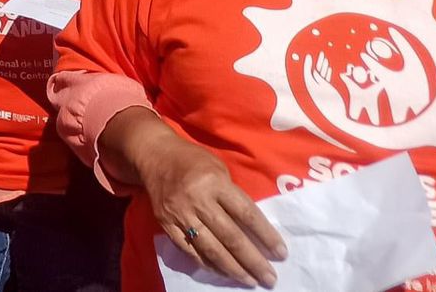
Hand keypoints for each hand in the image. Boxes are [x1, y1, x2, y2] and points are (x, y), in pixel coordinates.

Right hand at [116, 110, 284, 286]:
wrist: (154, 156)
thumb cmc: (193, 160)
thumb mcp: (218, 168)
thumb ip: (233, 196)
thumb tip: (252, 229)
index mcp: (215, 182)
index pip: (246, 214)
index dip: (266, 236)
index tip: (281, 253)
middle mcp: (197, 199)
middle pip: (230, 237)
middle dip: (253, 261)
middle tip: (269, 279)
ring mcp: (180, 213)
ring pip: (211, 249)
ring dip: (233, 269)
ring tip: (250, 281)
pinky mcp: (166, 224)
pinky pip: (190, 250)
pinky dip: (208, 264)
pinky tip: (223, 272)